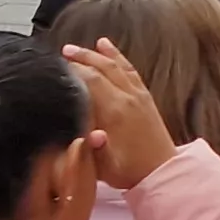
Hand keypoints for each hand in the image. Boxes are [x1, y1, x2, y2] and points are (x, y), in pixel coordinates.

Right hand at [63, 39, 178, 189]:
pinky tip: (108, 48)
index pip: (91, 80)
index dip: (74, 69)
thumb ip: (93, 148)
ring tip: (79, 47)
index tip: (57, 64)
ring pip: (117, 65)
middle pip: (103, 68)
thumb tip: (87, 134)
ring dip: (98, 54)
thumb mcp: (104, 165)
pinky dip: (118, 57)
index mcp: (115, 111)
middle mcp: (128, 98)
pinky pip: (130, 70)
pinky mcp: (145, 97)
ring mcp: (139, 95)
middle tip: (63, 50)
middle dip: (82, 56)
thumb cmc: (129, 170)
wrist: (161, 172)